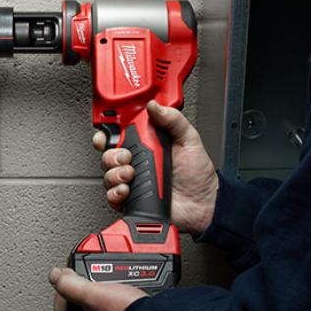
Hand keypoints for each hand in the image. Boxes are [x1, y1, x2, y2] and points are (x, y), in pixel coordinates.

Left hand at [48, 267, 145, 310]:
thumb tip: (55, 276)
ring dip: (103, 297)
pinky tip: (128, 294)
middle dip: (83, 294)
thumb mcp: (92, 294)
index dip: (59, 296)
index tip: (67, 280)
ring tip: (109, 283)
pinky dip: (122, 302)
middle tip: (89, 279)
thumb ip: (70, 285)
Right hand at [94, 100, 217, 236]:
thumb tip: (155, 106)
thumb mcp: (189, 140)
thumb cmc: (197, 175)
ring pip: (107, 174)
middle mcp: (136, 161)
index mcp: (146, 144)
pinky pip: (111, 195)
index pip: (119, 133)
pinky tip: (127, 189)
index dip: (108, 129)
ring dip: (115, 172)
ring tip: (131, 173)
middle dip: (111, 153)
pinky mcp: (130, 199)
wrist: (202, 204)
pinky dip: (115, 192)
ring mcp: (131, 181)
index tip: (108, 128)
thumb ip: (173, 120)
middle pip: (107, 153)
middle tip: (126, 156)